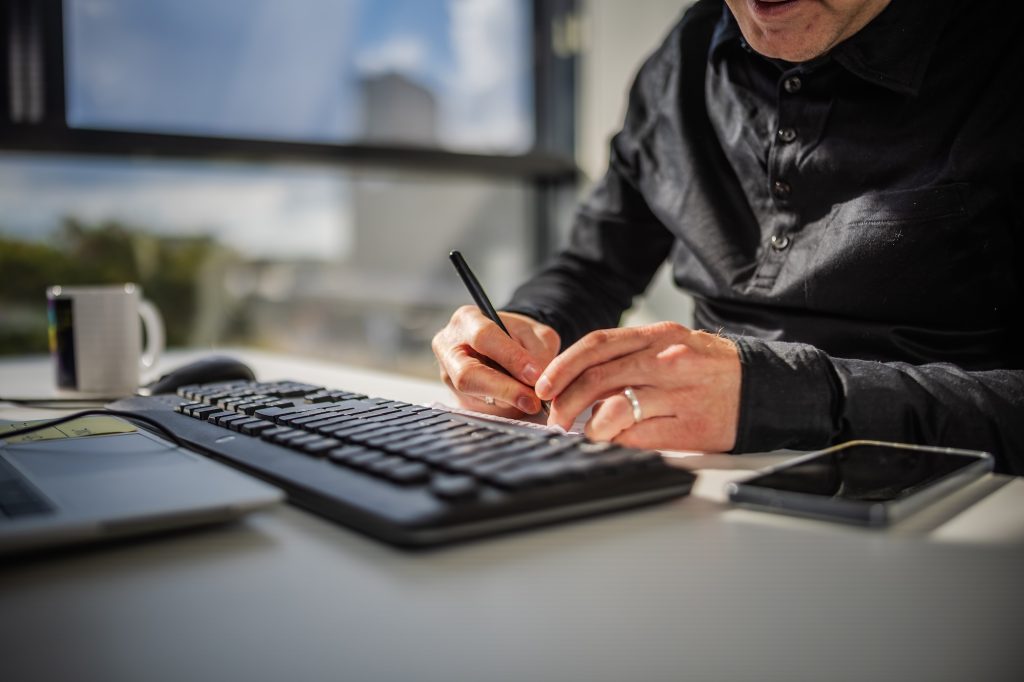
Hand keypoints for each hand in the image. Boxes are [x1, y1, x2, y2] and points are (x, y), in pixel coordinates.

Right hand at [432, 306, 559, 416]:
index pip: (483, 337)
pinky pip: (478, 410)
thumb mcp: (534, 333)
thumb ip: (538, 352)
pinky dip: (503, 410)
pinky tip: (517, 404)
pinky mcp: (455, 398)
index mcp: (466, 320)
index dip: (510, 358)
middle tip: (533, 400)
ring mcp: (447, 375)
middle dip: (503, 390)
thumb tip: (538, 382)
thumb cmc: (517, 335)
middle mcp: (449, 347)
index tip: (535, 375)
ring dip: (507, 403)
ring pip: (473, 397)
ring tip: (530, 400)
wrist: (504, 346)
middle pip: (467, 375)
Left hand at [534, 322, 740, 451]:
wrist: (766, 388)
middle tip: (555, 418)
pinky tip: (612, 440)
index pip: (598, 345)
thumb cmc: (710, 369)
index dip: (563, 366)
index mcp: (659, 336)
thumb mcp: (672, 347)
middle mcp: (668, 359)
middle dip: (566, 401)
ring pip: (615, 409)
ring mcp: (680, 394)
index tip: (543, 386)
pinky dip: (616, 440)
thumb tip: (580, 382)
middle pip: (598, 378)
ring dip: (589, 426)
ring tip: (582, 433)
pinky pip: (638, 437)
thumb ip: (630, 357)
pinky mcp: (690, 427)